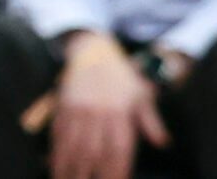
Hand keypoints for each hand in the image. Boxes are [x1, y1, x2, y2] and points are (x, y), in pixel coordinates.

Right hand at [51, 36, 165, 178]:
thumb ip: (151, 120)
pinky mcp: (62, 106)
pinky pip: (57, 133)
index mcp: (119, 111)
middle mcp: (96, 112)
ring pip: (71, 145)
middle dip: (89, 174)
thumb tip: (162, 143)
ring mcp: (76, 109)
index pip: (118, 149)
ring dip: (68, 167)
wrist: (92, 50)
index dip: (116, 171)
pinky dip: (55, 151)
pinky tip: (53, 165)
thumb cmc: (121, 77)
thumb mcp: (141, 94)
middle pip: (92, 151)